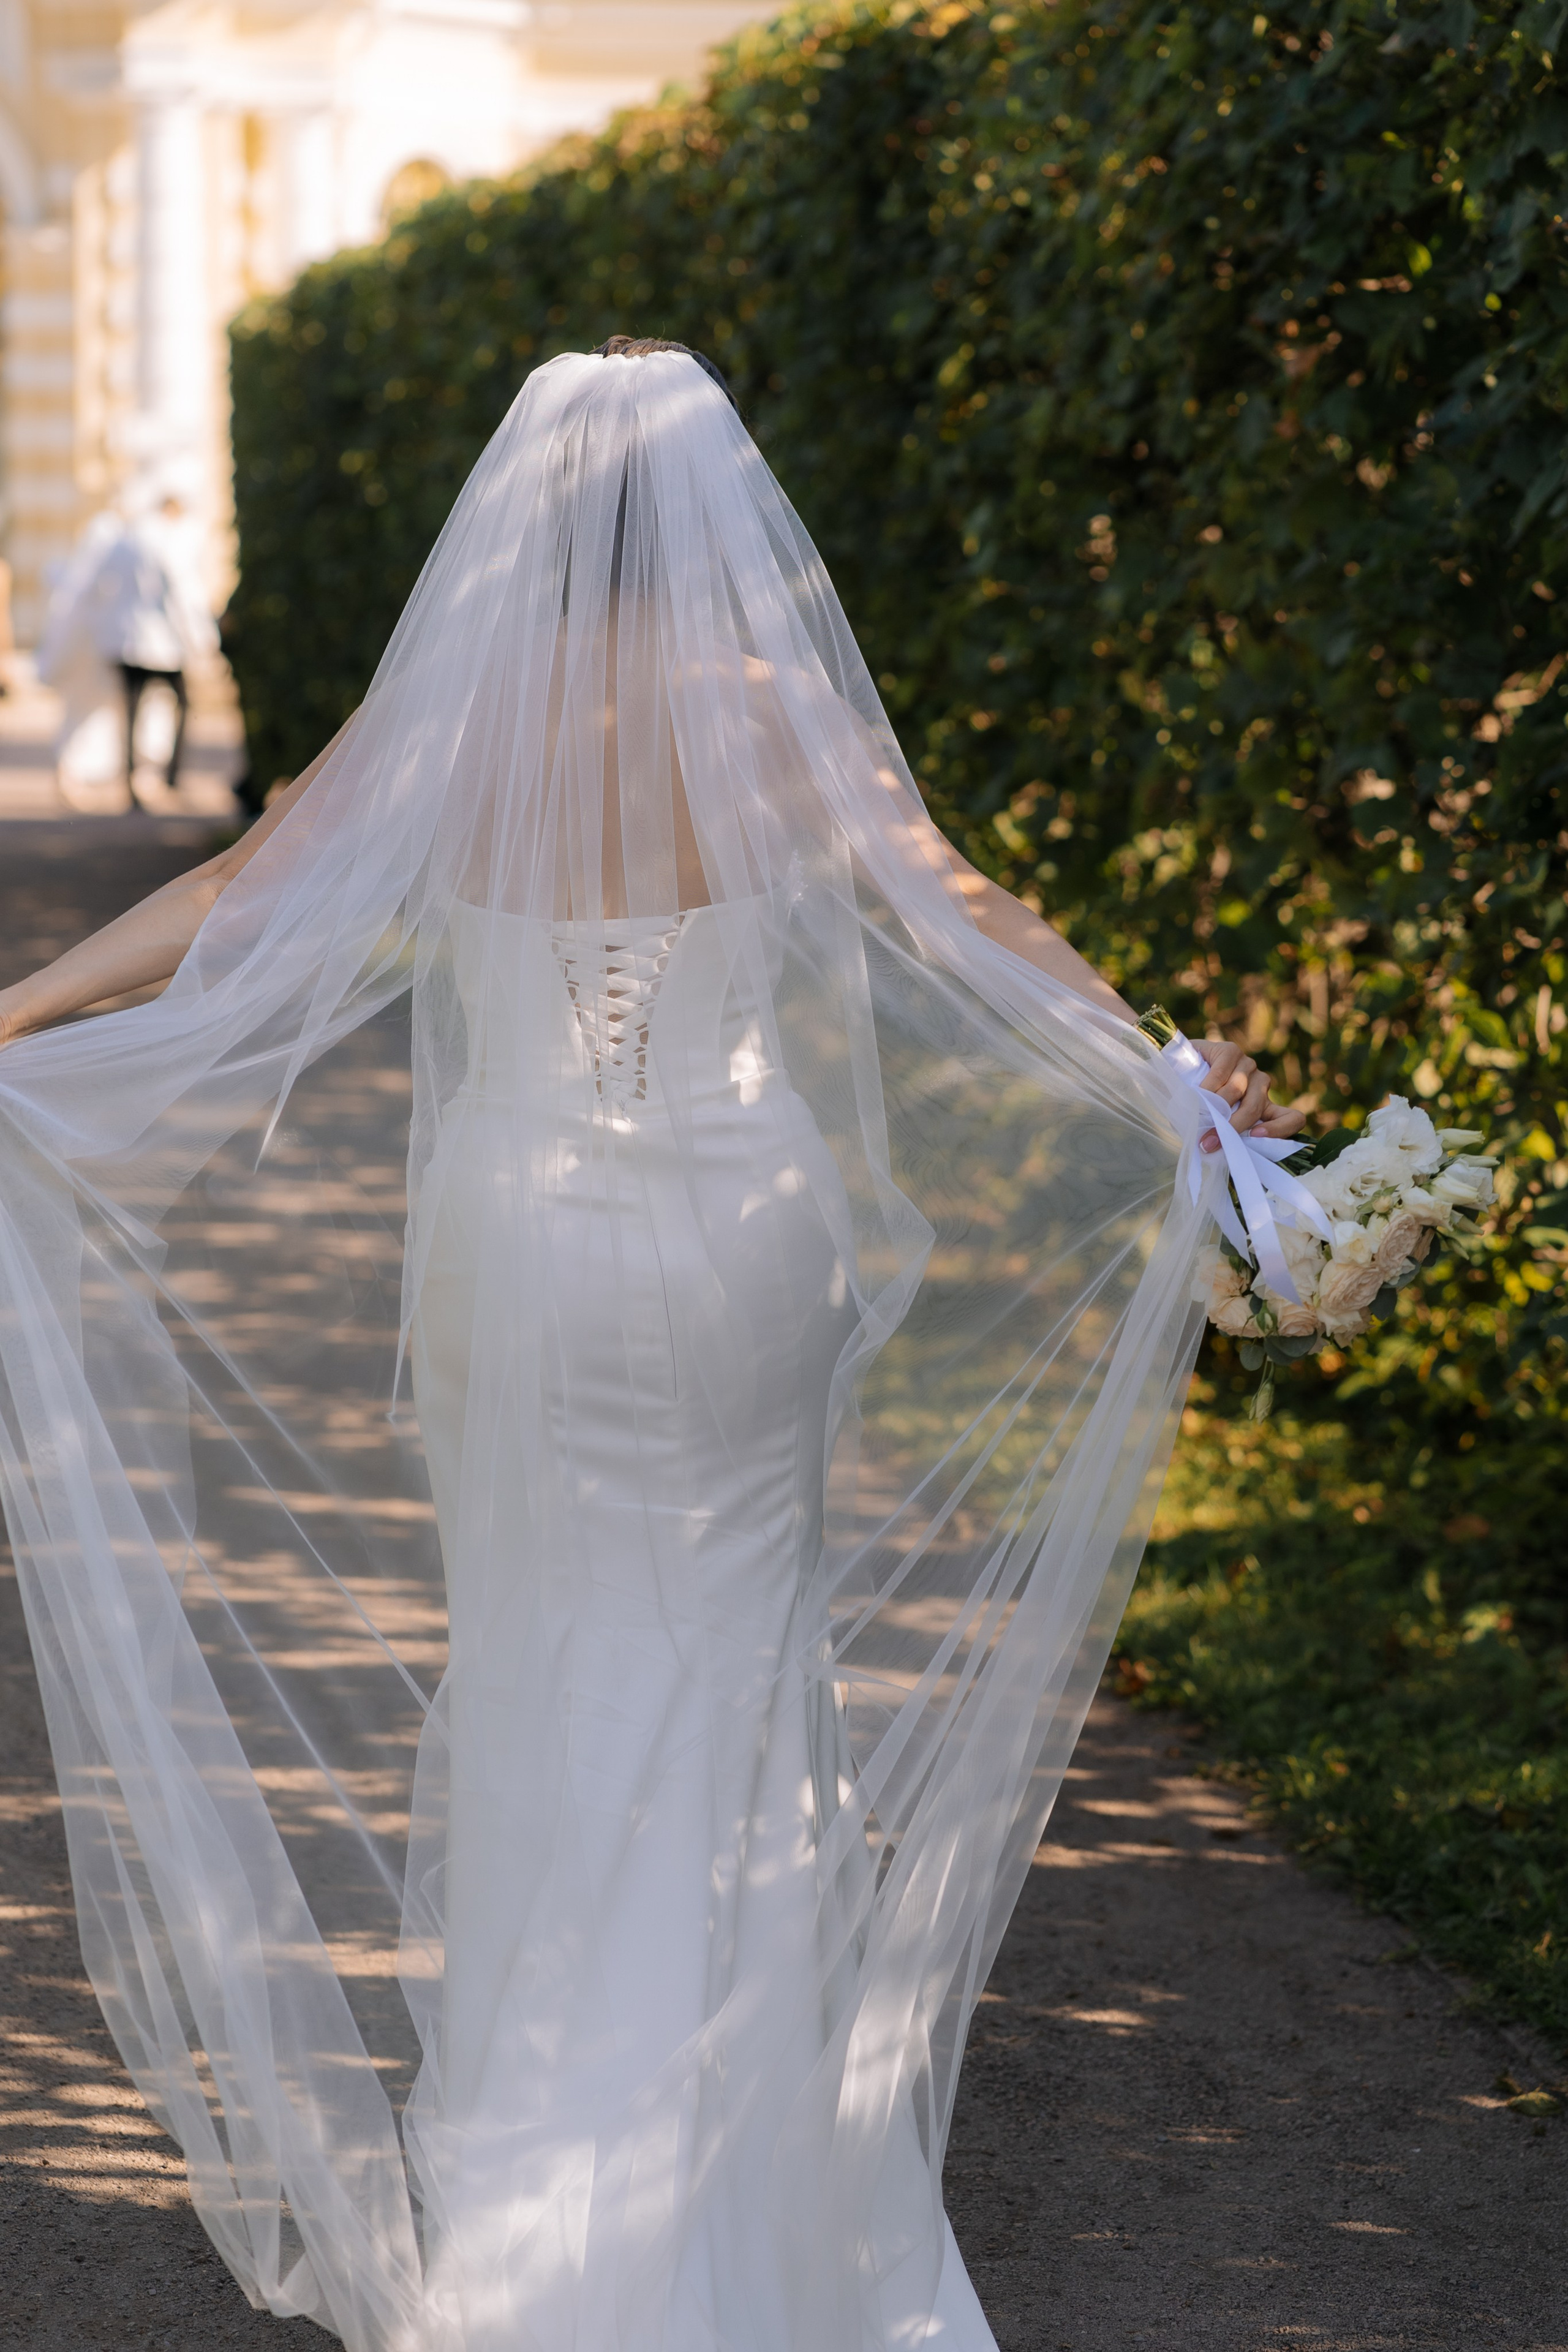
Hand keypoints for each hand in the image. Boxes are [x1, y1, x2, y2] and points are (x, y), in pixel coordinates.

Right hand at [1190, 1038, 1306, 1153]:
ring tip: (1197, 1117)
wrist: (1173, 1068)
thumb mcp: (1212, 1121)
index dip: (1281, 1130)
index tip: (1256, 1137)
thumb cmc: (1194, 1102)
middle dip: (1231, 1127)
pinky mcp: (1231, 1052)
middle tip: (1208, 1142)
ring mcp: (1247, 1066)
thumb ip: (1220, 1133)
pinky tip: (1196, 1093)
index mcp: (1262, 1105)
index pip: (1291, 1118)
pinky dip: (1208, 1087)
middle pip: (1255, 1107)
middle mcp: (1260, 1084)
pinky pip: (1222, 1073)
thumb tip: (1212, 1150)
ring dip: (1215, 1107)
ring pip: (1237, 1090)